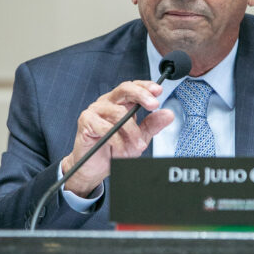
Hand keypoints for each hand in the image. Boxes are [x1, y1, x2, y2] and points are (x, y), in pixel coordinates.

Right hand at [61, 80, 173, 196]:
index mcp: (120, 103)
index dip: (146, 86)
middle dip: (141, 95)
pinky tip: (122, 149)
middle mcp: (108, 103)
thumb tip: (168, 114)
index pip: (134, 87)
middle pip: (124, 89)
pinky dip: (117, 141)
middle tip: (154, 105)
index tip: (159, 91)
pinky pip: (105, 127)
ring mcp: (95, 110)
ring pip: (118, 113)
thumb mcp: (139, 137)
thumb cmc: (113, 149)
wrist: (95, 168)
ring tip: (138, 146)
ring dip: (132, 132)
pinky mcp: (85, 121)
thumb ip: (152, 125)